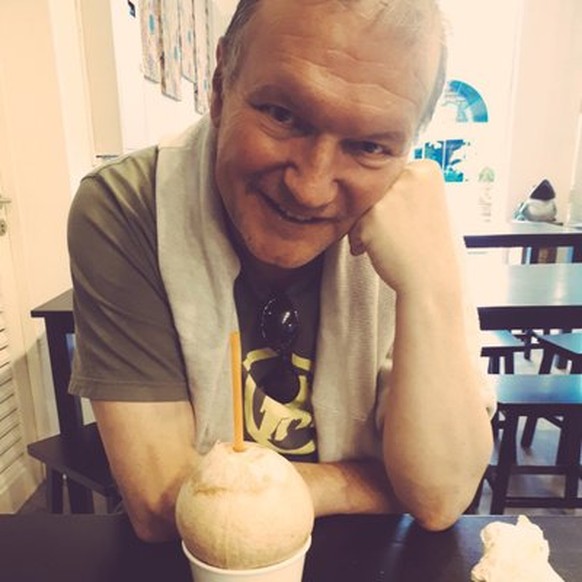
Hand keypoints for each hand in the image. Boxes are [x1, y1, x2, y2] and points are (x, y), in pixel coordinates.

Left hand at [348, 160, 460, 295]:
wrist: (432, 281)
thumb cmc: (432, 249)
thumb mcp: (430, 205)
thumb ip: (408, 188)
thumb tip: (382, 178)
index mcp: (427, 169)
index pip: (393, 178)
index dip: (396, 203)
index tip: (409, 222)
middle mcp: (409, 175)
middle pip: (376, 191)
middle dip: (380, 213)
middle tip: (398, 235)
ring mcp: (389, 195)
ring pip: (363, 207)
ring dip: (368, 226)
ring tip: (391, 243)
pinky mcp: (371, 216)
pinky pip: (354, 226)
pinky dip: (361, 242)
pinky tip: (380, 251)